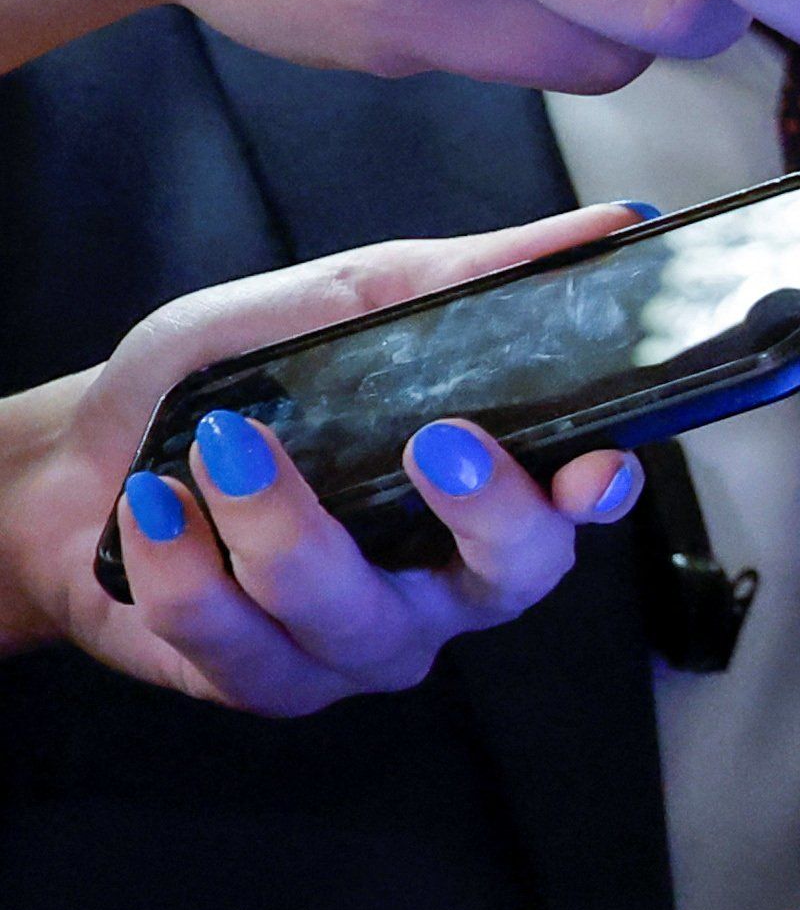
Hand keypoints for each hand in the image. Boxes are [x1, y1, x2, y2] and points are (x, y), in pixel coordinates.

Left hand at [0, 215, 654, 708]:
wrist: (75, 465)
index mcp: (484, 493)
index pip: (577, 507)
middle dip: (481, 514)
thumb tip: (614, 224)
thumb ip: (470, 278)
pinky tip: (155, 509)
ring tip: (214, 443)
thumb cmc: (223, 387)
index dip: (601, 496)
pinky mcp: (266, 684)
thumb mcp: (341, 305)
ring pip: (352, 614)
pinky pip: (240, 645)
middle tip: (434, 440)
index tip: (594, 468)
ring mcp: (359, 645)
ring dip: (275, 523)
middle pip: (508, 581)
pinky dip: (185, 564)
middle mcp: (442, 585)